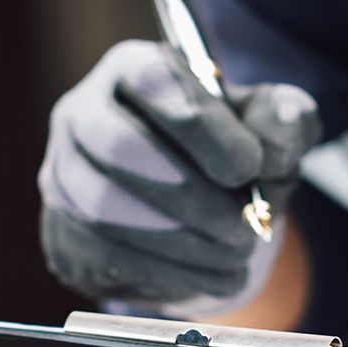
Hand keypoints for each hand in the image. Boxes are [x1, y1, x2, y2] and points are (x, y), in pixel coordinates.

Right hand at [39, 40, 321, 310]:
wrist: (194, 211)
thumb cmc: (229, 152)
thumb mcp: (268, 126)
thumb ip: (284, 120)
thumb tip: (273, 149)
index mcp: (132, 70)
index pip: (152, 79)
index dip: (201, 125)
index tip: (249, 167)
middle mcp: (83, 115)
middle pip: (117, 145)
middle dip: (190, 193)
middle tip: (243, 225)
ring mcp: (63, 178)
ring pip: (105, 210)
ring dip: (183, 242)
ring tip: (238, 254)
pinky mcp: (64, 238)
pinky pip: (106, 259)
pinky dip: (172, 276)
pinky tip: (216, 276)